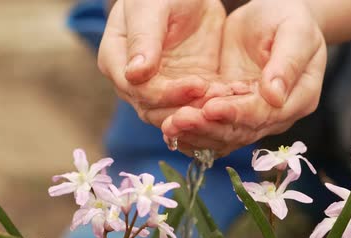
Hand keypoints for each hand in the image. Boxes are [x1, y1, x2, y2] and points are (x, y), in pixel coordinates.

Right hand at [97, 0, 231, 126]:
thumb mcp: (150, 7)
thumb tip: (134, 74)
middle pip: (156, 110)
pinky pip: (197, 108)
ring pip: (177, 115)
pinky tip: (234, 102)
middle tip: (216, 105)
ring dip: (201, 115)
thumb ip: (143, 39)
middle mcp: (134, 83)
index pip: (139, 90)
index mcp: (116, 61)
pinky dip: (213, 110)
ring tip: (227, 104)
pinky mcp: (186, 91)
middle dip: (187, 110)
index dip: (167, 93)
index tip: (198, 84)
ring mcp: (160, 89)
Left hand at [161, 0, 326, 156]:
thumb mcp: (295, 33)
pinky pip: (213, 126)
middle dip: (209, 127)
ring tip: (170, 125)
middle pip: (242, 130)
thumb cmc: (291, 19)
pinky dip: (194, 130)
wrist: (275, 16)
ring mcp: (254, 116)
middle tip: (179, 120)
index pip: (265, 114)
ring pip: (224, 134)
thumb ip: (287, 63)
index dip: (237, 113)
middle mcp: (277, 116)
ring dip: (197, 132)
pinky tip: (172, 130)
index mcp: (298, 99)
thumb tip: (274, 96)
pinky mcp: (233, 110)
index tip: (210, 107)